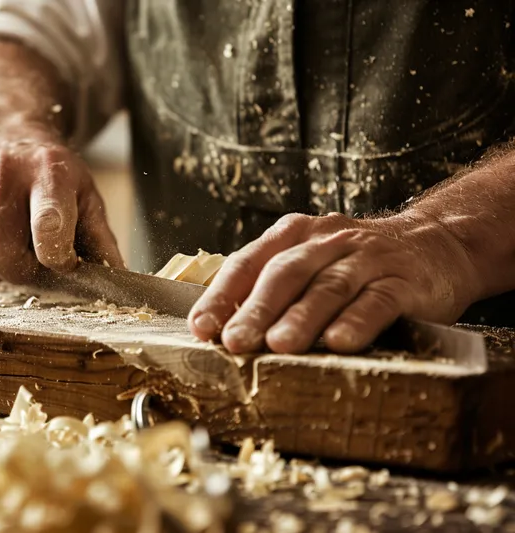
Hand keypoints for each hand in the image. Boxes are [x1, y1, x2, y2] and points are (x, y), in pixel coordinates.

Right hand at [0, 122, 123, 282]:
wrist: (13, 134)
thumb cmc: (57, 176)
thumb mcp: (88, 199)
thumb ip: (101, 242)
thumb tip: (118, 282)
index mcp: (50, 172)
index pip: (47, 223)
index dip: (56, 257)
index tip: (65, 263)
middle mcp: (6, 171)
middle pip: (1, 249)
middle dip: (22, 273)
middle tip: (37, 268)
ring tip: (18, 256)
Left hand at [188, 212, 480, 353]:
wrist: (435, 242)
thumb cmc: (357, 263)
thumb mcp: (311, 262)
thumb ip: (273, 287)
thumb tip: (223, 330)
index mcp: (294, 235)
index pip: (248, 262)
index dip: (222, 295)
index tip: (202, 327)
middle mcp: (327, 241)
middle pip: (285, 273)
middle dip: (256, 309)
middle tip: (234, 342)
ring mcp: (366, 259)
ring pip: (328, 286)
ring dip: (301, 317)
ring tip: (279, 345)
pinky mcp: (403, 281)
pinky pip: (377, 300)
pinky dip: (357, 321)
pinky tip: (340, 342)